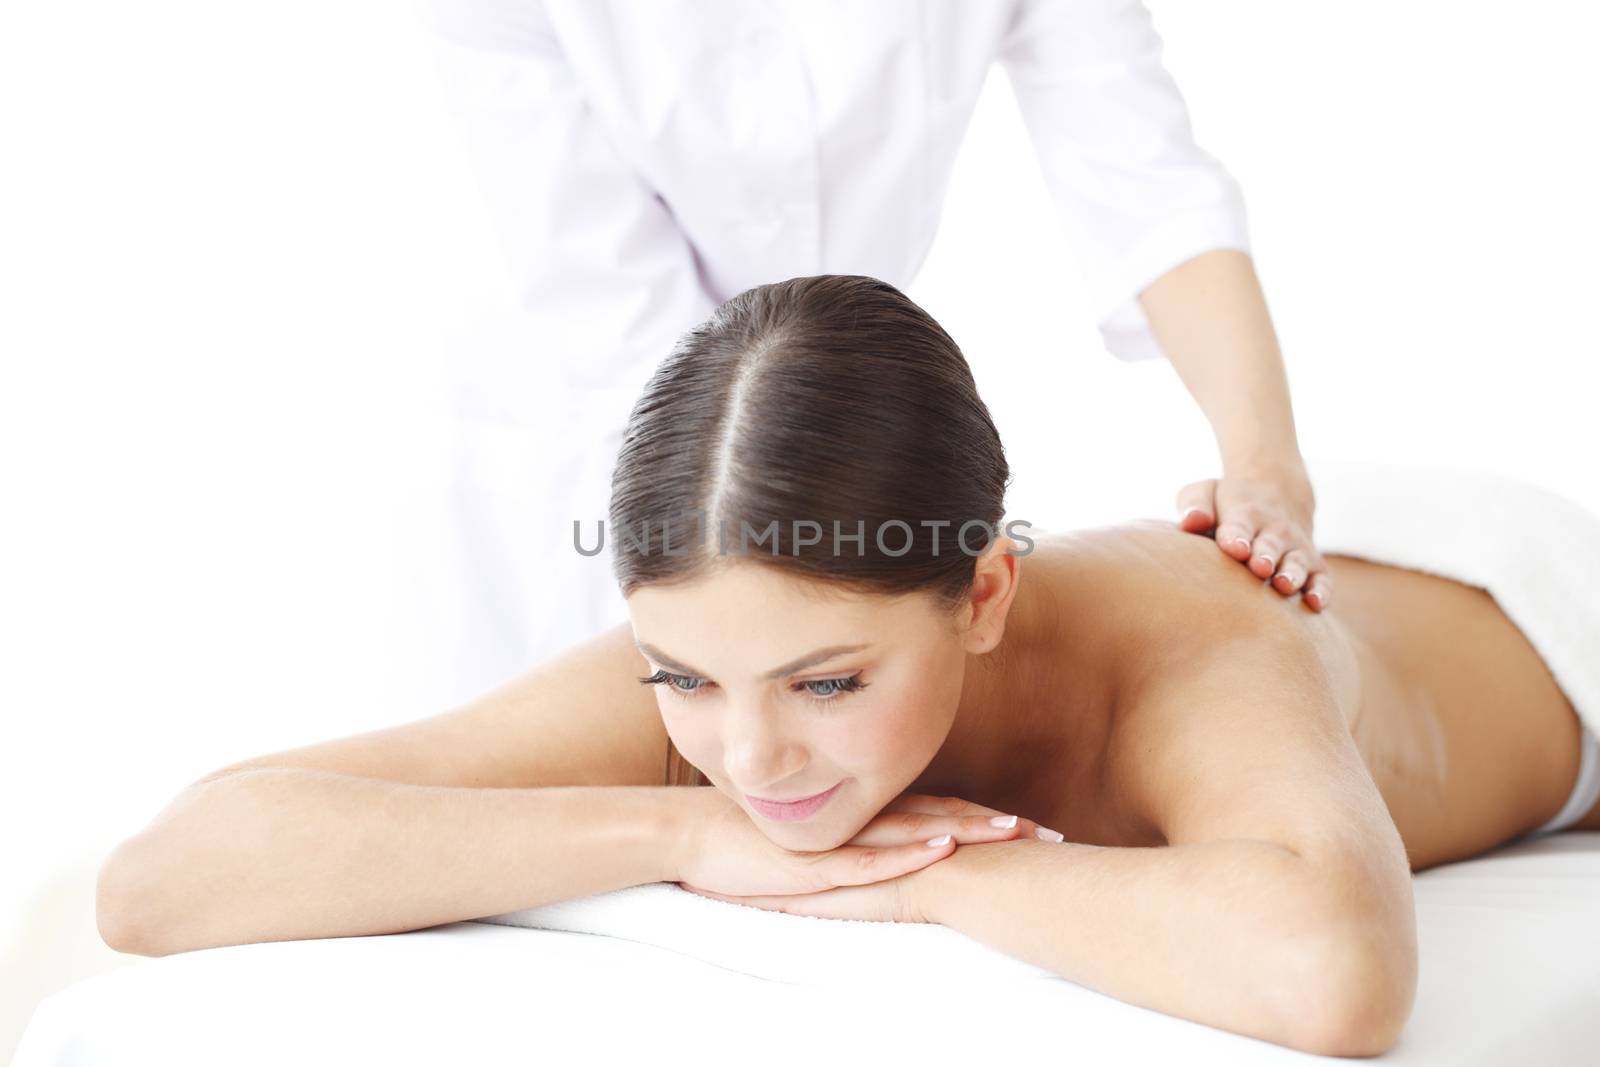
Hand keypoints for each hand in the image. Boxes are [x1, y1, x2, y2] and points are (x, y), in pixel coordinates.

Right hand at [676, 791, 1063, 922]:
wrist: (685, 834)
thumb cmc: (743, 841)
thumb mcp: (805, 845)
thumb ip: (843, 844)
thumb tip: (885, 854)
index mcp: (858, 816)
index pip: (932, 812)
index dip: (979, 816)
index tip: (1026, 824)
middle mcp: (856, 820)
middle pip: (938, 818)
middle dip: (992, 825)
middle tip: (1045, 832)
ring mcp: (837, 838)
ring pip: (913, 833)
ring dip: (965, 833)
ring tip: (1013, 834)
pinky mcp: (814, 860)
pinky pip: (869, 860)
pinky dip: (908, 855)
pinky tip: (941, 851)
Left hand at [1175, 465, 1329, 610]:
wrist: (1276, 493)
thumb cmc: (1227, 505)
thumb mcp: (1206, 493)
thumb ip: (1195, 506)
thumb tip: (1192, 521)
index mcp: (1244, 514)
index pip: (1239, 525)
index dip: (1237, 537)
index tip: (1235, 548)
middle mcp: (1274, 531)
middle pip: (1270, 545)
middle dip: (1266, 556)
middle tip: (1259, 567)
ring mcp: (1296, 548)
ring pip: (1297, 563)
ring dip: (1292, 574)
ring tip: (1284, 585)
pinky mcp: (1313, 565)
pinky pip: (1321, 578)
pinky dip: (1321, 591)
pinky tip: (1314, 604)